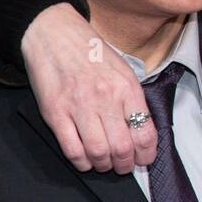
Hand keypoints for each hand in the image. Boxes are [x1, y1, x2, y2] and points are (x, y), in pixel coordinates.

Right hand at [20, 3, 156, 172]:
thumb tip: (141, 133)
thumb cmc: (92, 53)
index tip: (144, 160)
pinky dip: (81, 162)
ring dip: (104, 165)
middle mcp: (106, 99)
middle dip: (125, 165)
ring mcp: (79, 107)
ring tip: (105, 163)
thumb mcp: (123, 71)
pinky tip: (86, 160)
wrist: (54, 34)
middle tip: (123, 166)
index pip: (144, 133)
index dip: (147, 154)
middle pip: (122, 148)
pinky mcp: (55, 113)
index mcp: (127, 88)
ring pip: (98, 152)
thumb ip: (133, 100)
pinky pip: (72, 149)